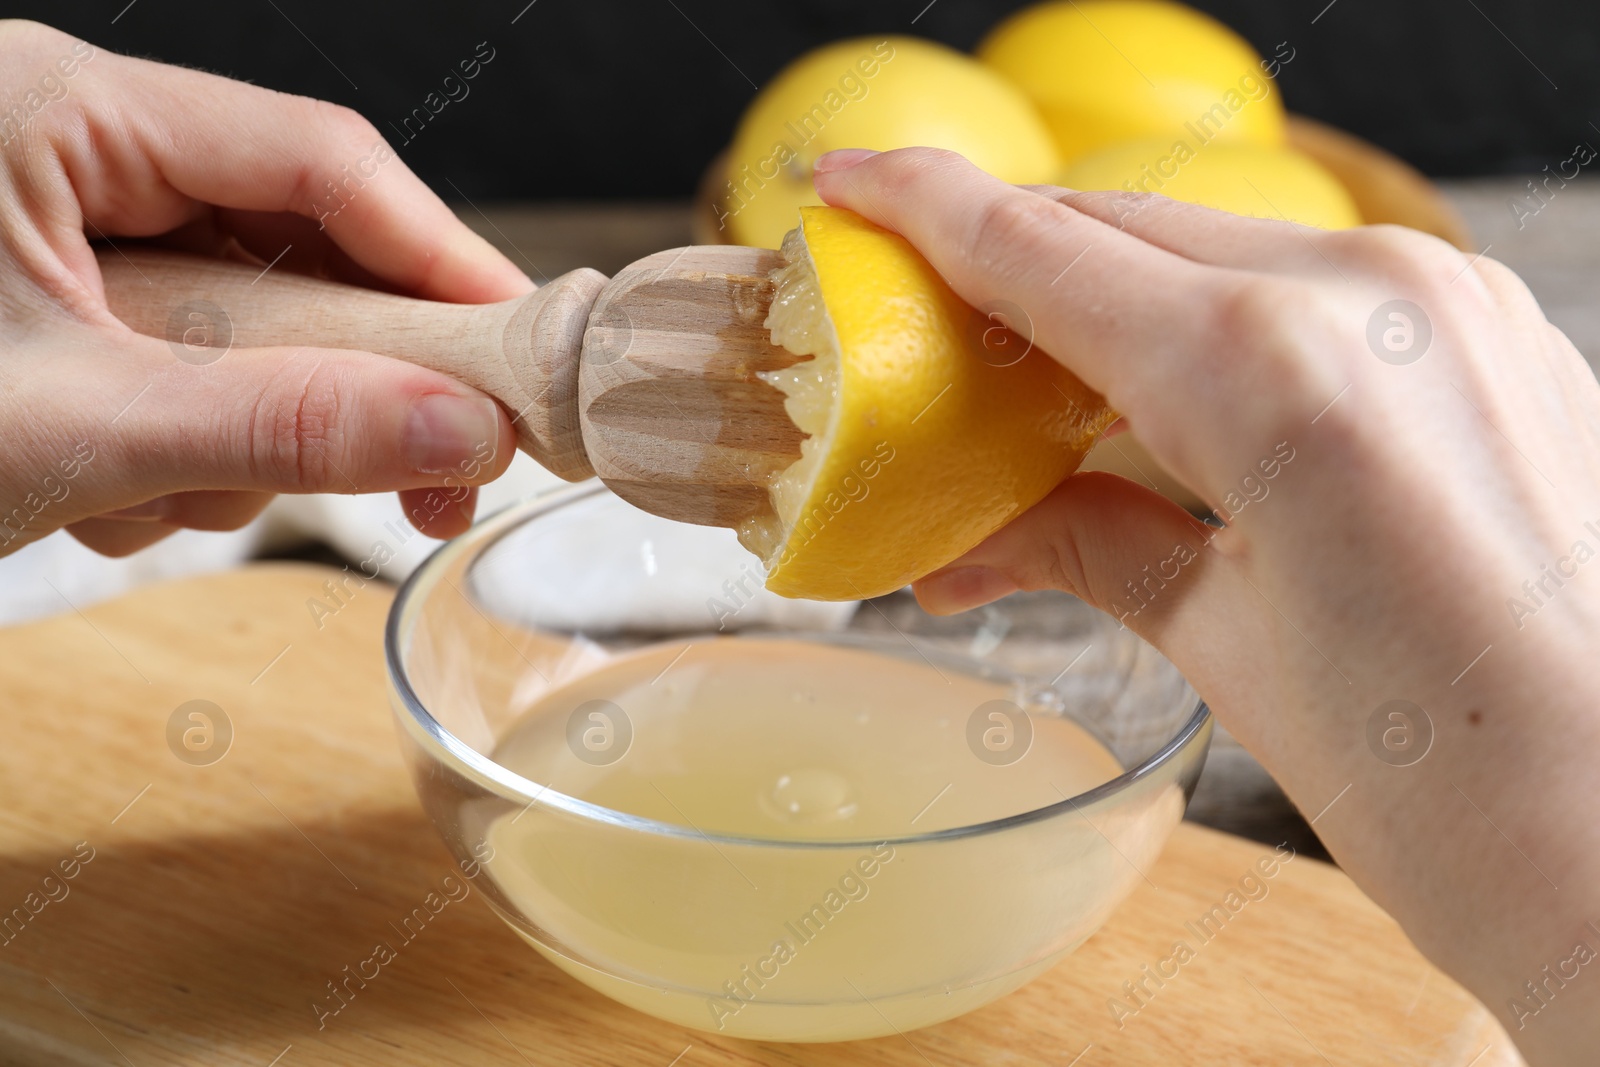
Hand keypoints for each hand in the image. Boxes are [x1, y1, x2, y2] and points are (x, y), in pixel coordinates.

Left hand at [0, 20, 531, 558]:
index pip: (318, 158)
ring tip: (155, 495)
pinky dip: (182, 443)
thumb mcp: (70, 428)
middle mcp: (67, 148)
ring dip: (241, 432)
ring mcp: (60, 228)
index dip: (439, 255)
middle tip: (424, 474)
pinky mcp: (55, 299)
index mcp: (58, 108)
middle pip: (293, 247)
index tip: (518, 349)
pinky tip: (115, 489)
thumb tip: (460, 432)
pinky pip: (186, 359)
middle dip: (339, 378)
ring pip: (246, 321)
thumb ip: (279, 425)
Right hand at [816, 147, 1599, 1063]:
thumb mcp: (1231, 656)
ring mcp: (1449, 304)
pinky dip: (1217, 324)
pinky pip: (1309, 289)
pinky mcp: (1492, 335)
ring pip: (1218, 253)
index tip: (843, 182)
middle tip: (923, 326)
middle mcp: (1371, 298)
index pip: (1046, 249)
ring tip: (1042, 393)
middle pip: (1124, 232)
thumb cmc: (1461, 794)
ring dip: (1113, 300)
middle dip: (1008, 266)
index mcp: (1273, 373)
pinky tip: (1174, 404)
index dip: (924, 208)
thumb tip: (966, 538)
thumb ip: (1089, 544)